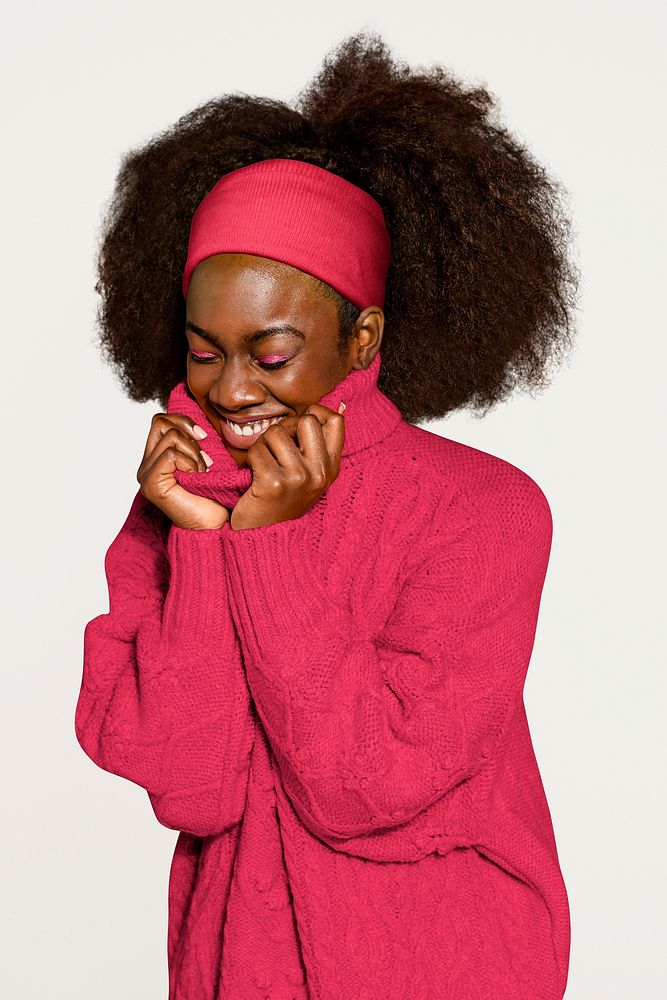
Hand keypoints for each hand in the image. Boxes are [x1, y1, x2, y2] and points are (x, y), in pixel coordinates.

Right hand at [137, 413, 229, 529]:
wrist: (216, 523)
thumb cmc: (214, 494)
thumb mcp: (204, 458)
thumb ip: (193, 440)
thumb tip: (198, 419)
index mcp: (156, 457)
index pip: (161, 420)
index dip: (184, 421)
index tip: (204, 438)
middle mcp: (146, 464)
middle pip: (160, 421)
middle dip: (187, 433)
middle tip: (204, 457)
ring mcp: (145, 474)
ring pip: (169, 436)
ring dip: (194, 452)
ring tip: (204, 472)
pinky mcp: (150, 484)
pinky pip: (171, 454)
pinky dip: (191, 462)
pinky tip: (199, 478)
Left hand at [230, 402, 345, 529]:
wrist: (265, 537)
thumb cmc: (283, 499)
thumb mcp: (311, 475)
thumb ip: (317, 446)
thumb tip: (325, 408)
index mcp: (332, 468)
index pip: (336, 421)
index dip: (315, 414)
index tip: (299, 429)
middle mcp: (320, 473)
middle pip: (307, 420)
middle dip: (286, 426)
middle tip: (277, 445)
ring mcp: (298, 479)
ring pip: (277, 432)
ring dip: (263, 443)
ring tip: (264, 461)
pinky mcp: (274, 484)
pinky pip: (257, 450)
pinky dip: (250, 458)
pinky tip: (254, 474)